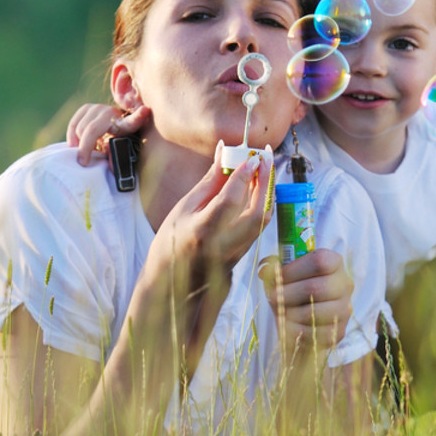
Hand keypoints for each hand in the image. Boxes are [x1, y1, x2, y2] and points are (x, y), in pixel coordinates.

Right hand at [66, 103, 150, 165]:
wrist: (111, 128)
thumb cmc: (116, 143)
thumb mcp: (118, 151)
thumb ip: (116, 158)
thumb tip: (111, 169)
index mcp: (125, 124)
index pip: (133, 121)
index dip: (139, 116)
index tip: (145, 110)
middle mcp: (111, 112)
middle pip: (91, 129)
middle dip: (84, 147)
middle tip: (83, 163)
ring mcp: (98, 108)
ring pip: (80, 127)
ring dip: (78, 143)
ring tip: (83, 154)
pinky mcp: (86, 108)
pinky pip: (73, 124)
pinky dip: (72, 137)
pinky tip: (74, 146)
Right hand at [152, 143, 274, 276]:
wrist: (169, 281)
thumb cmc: (171, 241)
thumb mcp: (184, 208)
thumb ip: (209, 182)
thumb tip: (224, 154)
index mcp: (203, 231)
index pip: (230, 200)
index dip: (244, 176)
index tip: (251, 157)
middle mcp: (224, 245)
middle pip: (257, 212)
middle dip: (265, 181)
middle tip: (264, 158)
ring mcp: (236, 253)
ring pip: (263, 219)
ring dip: (266, 191)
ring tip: (261, 169)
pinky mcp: (242, 255)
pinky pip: (259, 225)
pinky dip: (262, 203)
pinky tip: (256, 188)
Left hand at [259, 249, 353, 362]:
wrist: (304, 318)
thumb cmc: (294, 288)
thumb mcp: (284, 273)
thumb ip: (274, 268)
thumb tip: (264, 270)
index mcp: (334, 263)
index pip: (320, 261)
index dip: (294, 269)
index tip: (278, 276)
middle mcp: (344, 284)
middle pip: (314, 288)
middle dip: (287, 293)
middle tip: (272, 296)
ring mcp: (344, 309)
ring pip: (312, 313)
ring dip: (289, 313)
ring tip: (279, 310)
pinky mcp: (338, 331)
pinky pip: (312, 333)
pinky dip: (294, 330)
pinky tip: (287, 324)